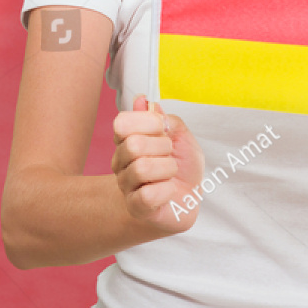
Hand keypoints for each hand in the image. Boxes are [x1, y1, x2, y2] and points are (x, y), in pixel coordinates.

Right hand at [111, 95, 205, 233]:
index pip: (122, 122)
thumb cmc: (182, 165)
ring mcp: (126, 185)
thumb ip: (165, 118)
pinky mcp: (136, 206)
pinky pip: (148, 194)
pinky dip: (167, 190)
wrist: (187, 198)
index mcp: (127, 139)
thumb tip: (143, 101)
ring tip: (170, 174)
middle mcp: (121, 161)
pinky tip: (168, 190)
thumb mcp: (181, 135)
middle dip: (163, 147)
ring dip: (167, 169)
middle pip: (133, 144)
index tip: (164, 129)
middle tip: (170, 155)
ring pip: (142, 168)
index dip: (149, 122)